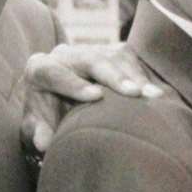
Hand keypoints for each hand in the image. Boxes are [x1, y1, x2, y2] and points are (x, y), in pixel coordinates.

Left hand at [22, 44, 162, 153]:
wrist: (55, 101)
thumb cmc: (45, 117)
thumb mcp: (36, 126)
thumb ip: (37, 132)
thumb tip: (42, 142)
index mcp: (39, 69)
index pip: (53, 72)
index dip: (74, 84)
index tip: (96, 97)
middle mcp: (64, 54)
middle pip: (90, 59)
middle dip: (114, 76)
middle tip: (135, 93)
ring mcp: (89, 49)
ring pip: (114, 56)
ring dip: (135, 76)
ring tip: (153, 96)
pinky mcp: (109, 51)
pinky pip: (128, 58)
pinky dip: (142, 75)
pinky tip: (155, 93)